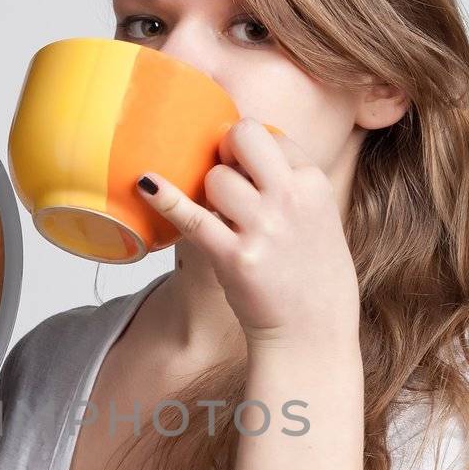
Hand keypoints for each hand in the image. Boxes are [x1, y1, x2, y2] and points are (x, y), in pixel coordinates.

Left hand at [135, 118, 359, 346]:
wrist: (312, 333)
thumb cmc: (313, 276)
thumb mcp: (322, 217)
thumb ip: (290, 183)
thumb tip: (245, 153)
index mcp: (314, 184)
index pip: (270, 135)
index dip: (252, 150)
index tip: (249, 172)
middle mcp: (290, 199)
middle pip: (243, 137)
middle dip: (227, 149)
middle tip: (227, 177)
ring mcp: (262, 228)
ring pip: (215, 177)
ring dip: (209, 191)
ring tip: (224, 218)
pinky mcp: (233, 258)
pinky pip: (191, 217)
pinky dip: (166, 199)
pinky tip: (146, 184)